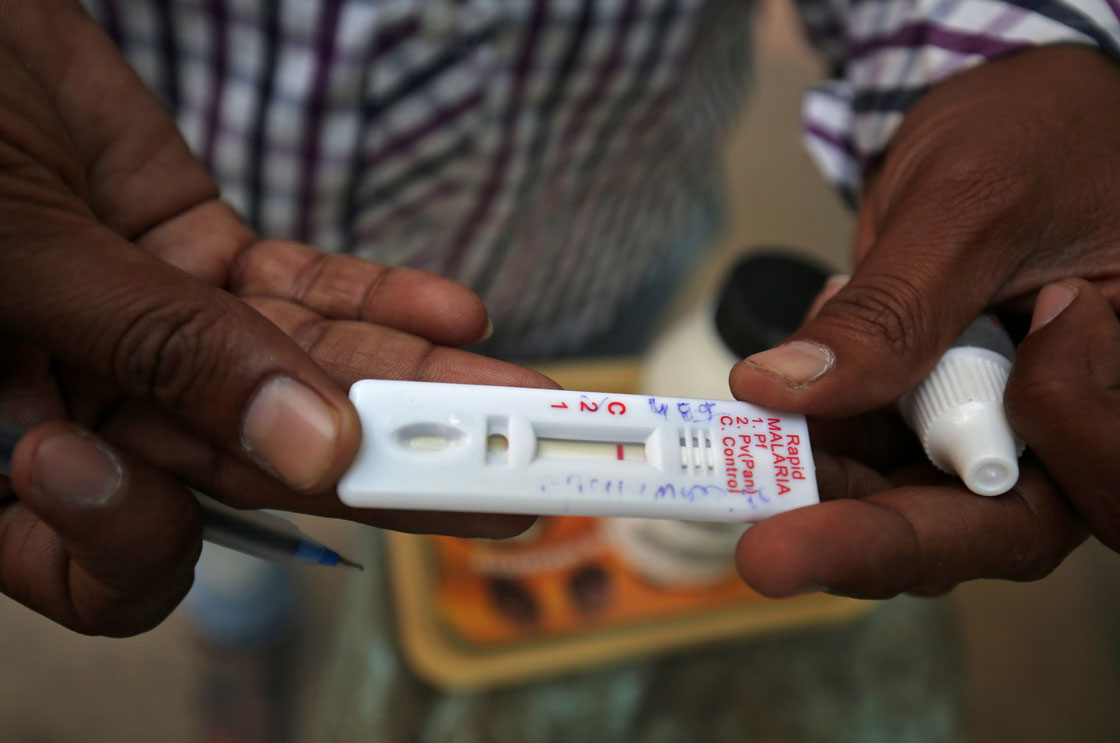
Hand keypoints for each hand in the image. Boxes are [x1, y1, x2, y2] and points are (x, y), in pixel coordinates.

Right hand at [0, 0, 550, 634]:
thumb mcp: (22, 255)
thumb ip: (162, 352)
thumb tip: (306, 446)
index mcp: (7, 446)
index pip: (102, 557)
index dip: (168, 543)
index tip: (227, 498)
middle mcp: (89, 404)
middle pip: (251, 468)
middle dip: (390, 472)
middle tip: (505, 484)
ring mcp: (157, 332)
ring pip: (302, 377)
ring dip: (415, 384)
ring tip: (518, 395)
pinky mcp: (203, 259)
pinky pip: (301, 294)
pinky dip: (378, 302)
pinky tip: (455, 316)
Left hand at [729, 46, 1119, 595]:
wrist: (1002, 113)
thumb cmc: (1031, 133)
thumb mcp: (966, 207)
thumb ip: (893, 310)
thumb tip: (787, 388)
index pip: (1093, 481)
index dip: (1000, 496)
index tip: (910, 438)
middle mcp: (1066, 428)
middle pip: (986, 527)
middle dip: (870, 536)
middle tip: (768, 548)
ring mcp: (993, 427)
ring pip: (910, 504)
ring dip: (823, 485)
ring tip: (751, 439)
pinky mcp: (930, 415)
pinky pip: (867, 455)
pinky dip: (813, 435)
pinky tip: (786, 384)